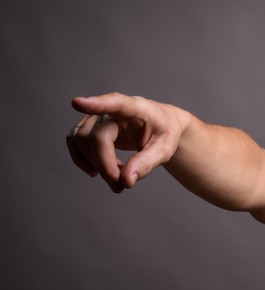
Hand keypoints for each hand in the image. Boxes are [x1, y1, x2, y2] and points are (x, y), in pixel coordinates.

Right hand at [66, 92, 186, 192]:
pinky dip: (84, 161)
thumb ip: (146, 164)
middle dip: (105, 166)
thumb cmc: (164, 133)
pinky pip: (74, 142)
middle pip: (95, 137)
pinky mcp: (89, 126)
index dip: (96, 104)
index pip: (115, 103)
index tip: (77, 103)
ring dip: (95, 165)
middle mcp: (113, 109)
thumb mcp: (164, 149)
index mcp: (137, 108)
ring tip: (118, 176)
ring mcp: (97, 116)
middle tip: (122, 186)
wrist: (161, 126)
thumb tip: (125, 181)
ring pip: (80, 140)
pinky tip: (101, 170)